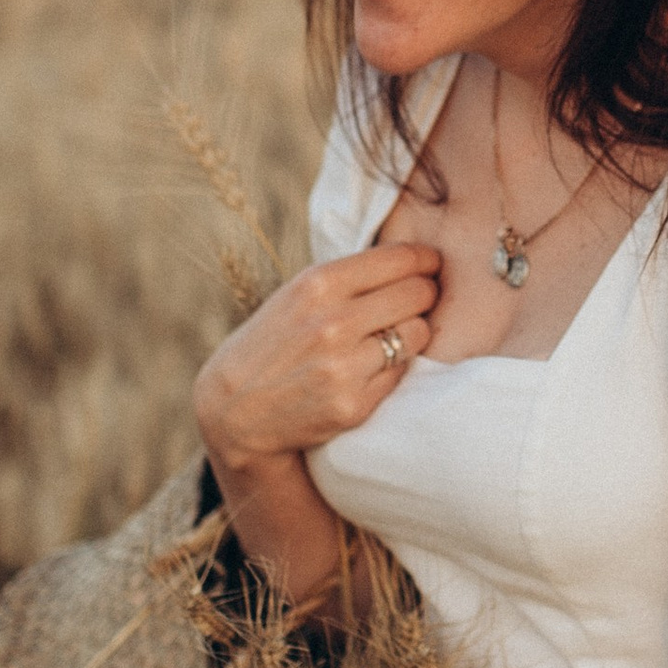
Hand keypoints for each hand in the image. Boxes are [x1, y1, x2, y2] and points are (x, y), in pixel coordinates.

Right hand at [193, 243, 443, 469]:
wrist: (236, 408)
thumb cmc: (275, 342)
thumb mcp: (298, 294)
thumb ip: (349, 277)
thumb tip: (416, 260)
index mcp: (318, 284)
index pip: (400, 259)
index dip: (425, 260)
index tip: (430, 265)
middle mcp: (333, 323)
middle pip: (418, 293)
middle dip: (426, 293)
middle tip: (421, 299)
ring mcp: (344, 367)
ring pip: (419, 333)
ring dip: (413, 332)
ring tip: (393, 334)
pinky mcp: (354, 405)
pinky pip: (402, 372)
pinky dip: (394, 367)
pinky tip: (371, 367)